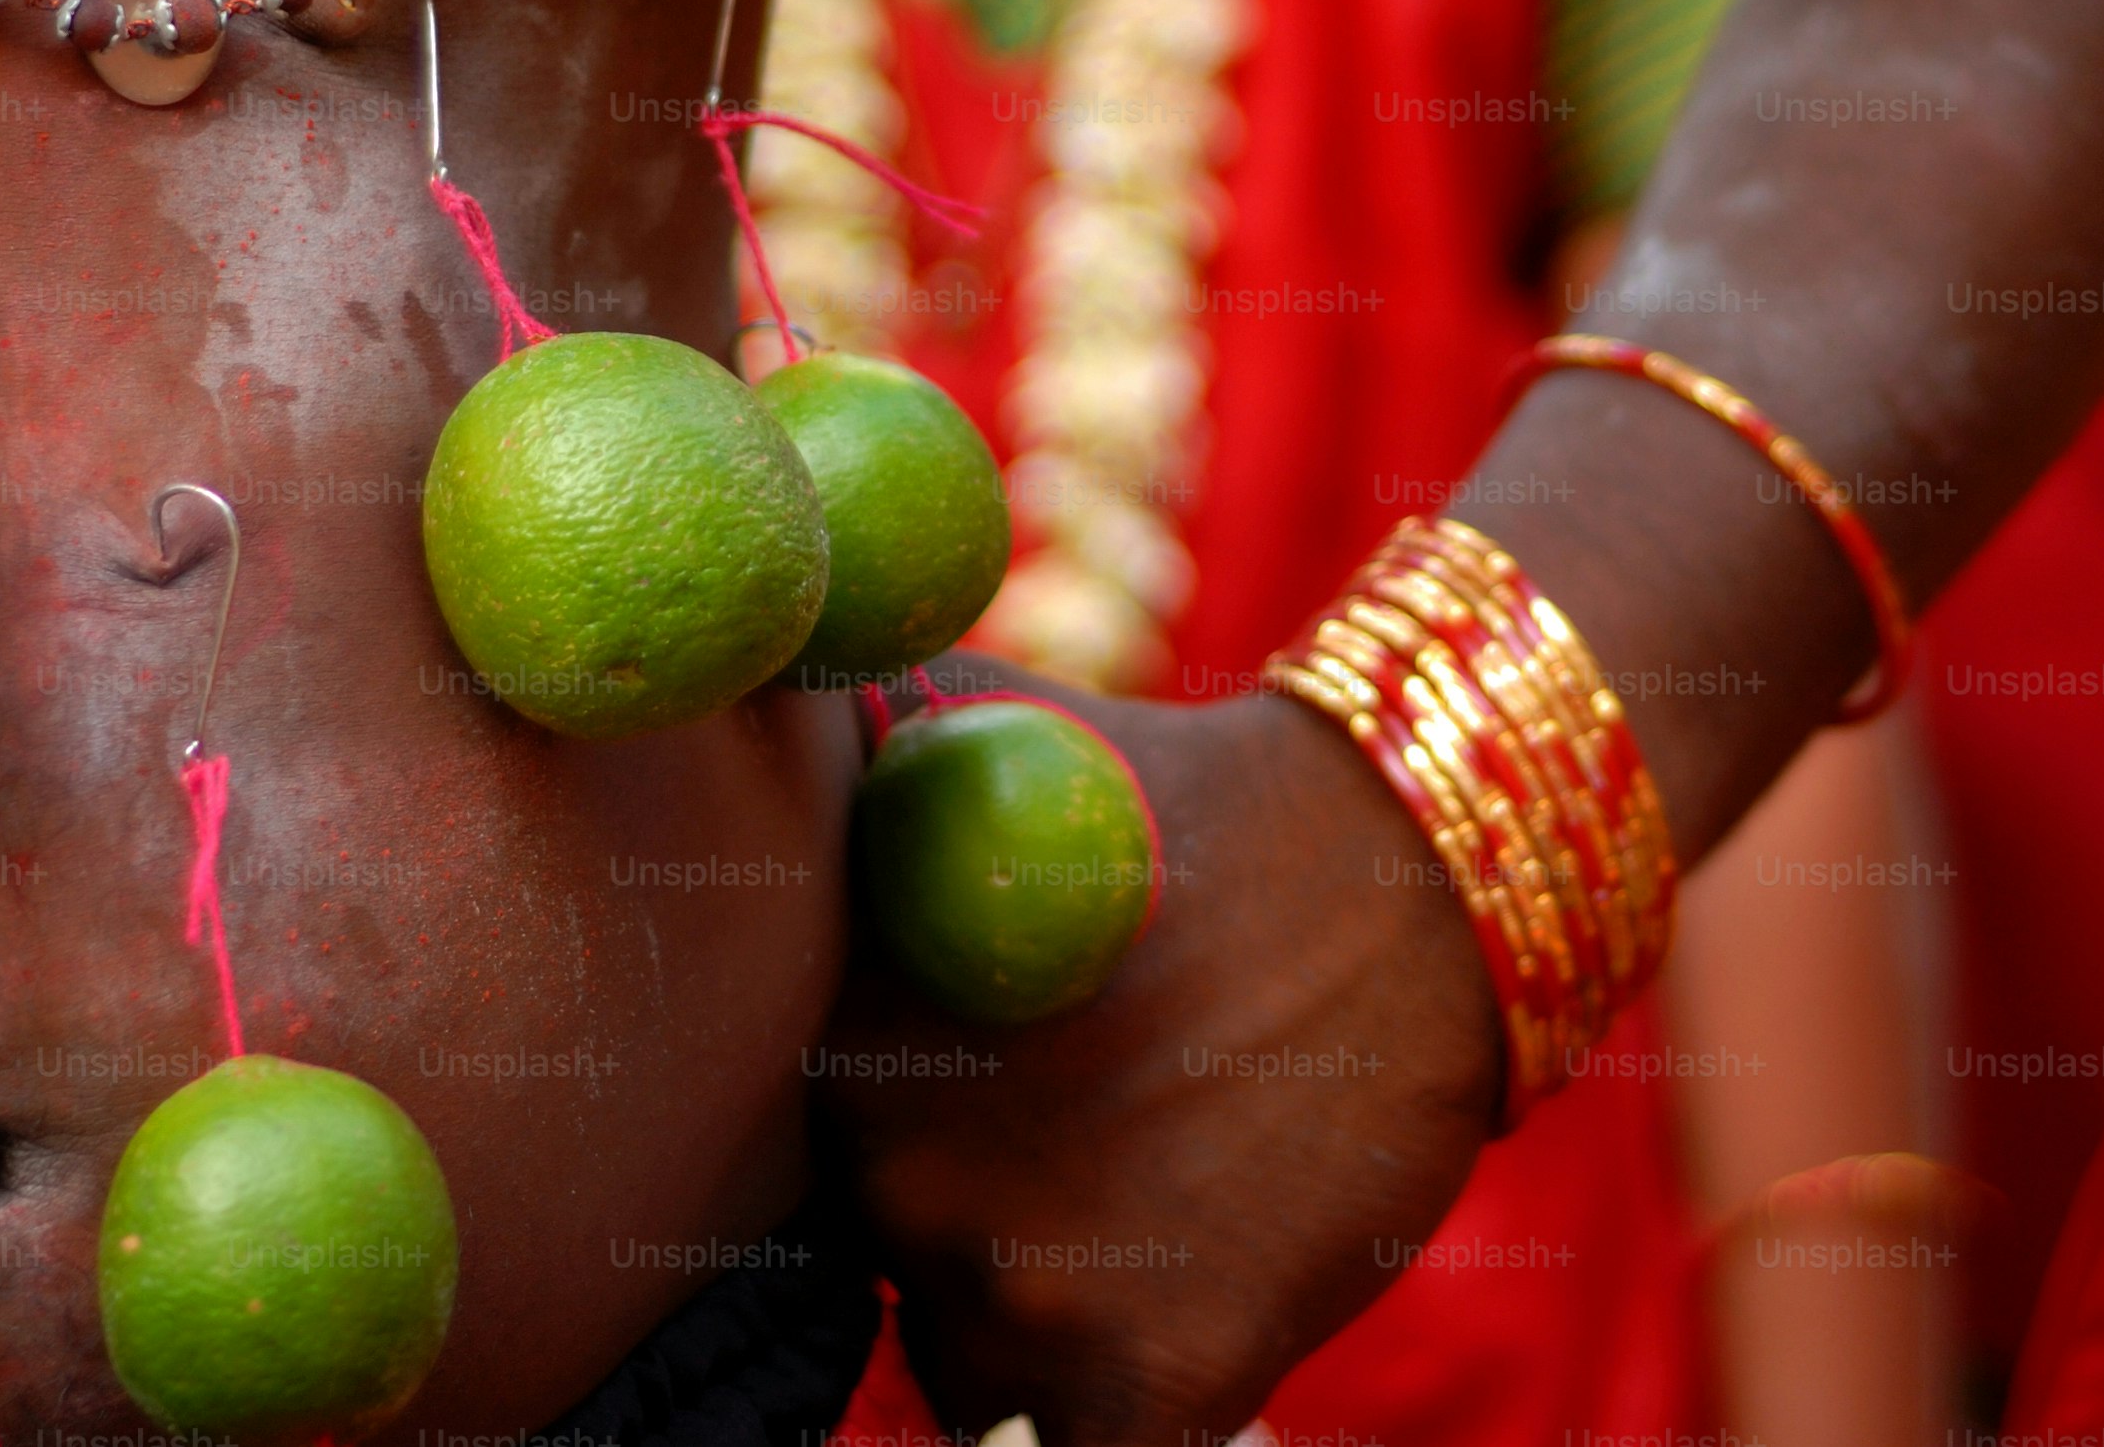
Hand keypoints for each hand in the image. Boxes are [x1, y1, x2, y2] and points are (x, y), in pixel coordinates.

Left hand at [817, 687, 1502, 1445]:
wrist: (1417, 866)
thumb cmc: (1183, 800)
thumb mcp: (963, 724)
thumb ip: (816, 769)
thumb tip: (686, 737)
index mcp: (829, 1039)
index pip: (781, 1166)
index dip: (876, 1143)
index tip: (956, 1110)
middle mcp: (896, 1171)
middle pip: (881, 1269)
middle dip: (965, 1222)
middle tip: (1083, 1133)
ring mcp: (1026, 1287)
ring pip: (977, 1370)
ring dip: (1048, 1318)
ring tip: (1159, 1187)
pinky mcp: (1155, 1382)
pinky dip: (1130, 1406)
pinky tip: (1186, 1311)